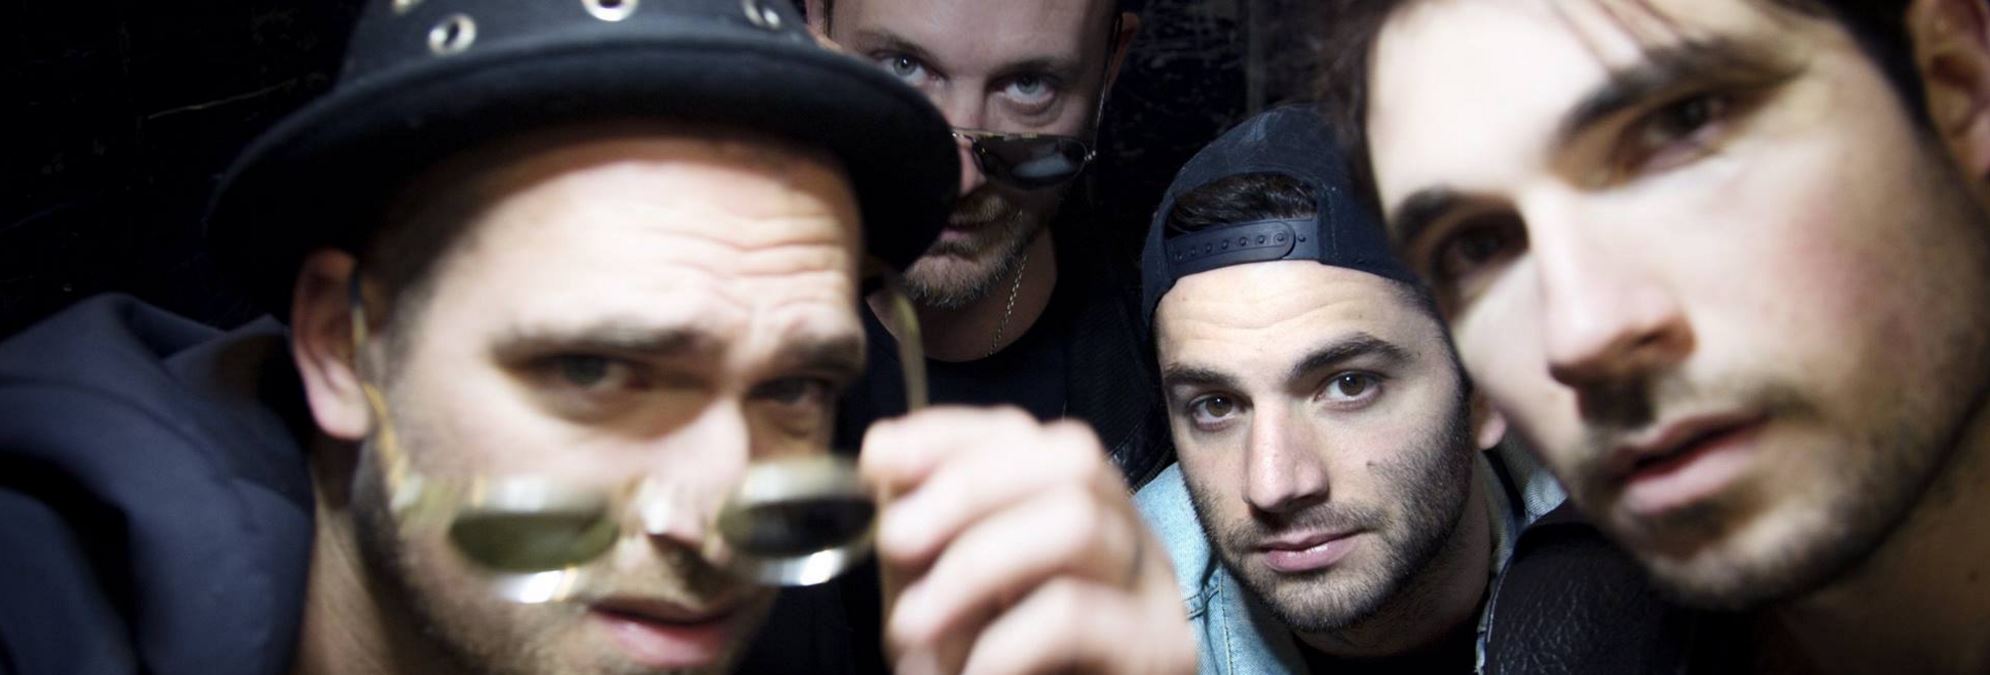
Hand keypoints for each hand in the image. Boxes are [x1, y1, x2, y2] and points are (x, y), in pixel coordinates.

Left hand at [861, 407, 1194, 674]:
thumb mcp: (941, 597)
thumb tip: (883, 454)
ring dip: (973, 565)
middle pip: (1072, 456)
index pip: (1027, 434)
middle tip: (895, 541)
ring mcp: (1154, 591)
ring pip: (1078, 522)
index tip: (879, 458)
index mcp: (1079, 510)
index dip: (949, 434)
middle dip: (968, 486)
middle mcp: (1129, 536)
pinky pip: (1074, 613)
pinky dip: (1002, 641)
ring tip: (914, 626)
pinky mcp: (1161, 649)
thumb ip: (922, 534)